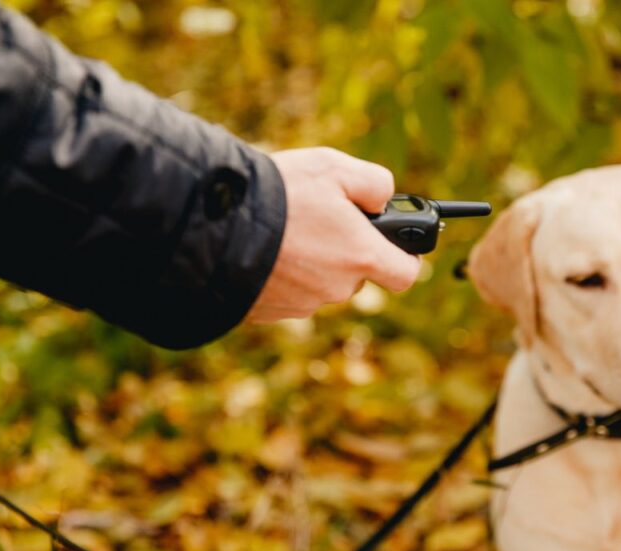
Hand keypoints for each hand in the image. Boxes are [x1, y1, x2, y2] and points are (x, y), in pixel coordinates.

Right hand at [247, 148, 420, 322]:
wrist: (214, 225)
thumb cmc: (280, 194)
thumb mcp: (335, 167)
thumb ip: (375, 183)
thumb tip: (384, 199)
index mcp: (361, 257)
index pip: (406, 274)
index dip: (405, 257)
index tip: (396, 243)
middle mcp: (336, 288)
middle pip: (356, 274)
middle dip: (346, 249)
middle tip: (320, 217)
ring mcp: (302, 304)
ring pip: (320, 282)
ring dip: (311, 260)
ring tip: (284, 227)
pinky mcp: (269, 312)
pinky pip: (287, 292)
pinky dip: (281, 273)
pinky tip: (264, 247)